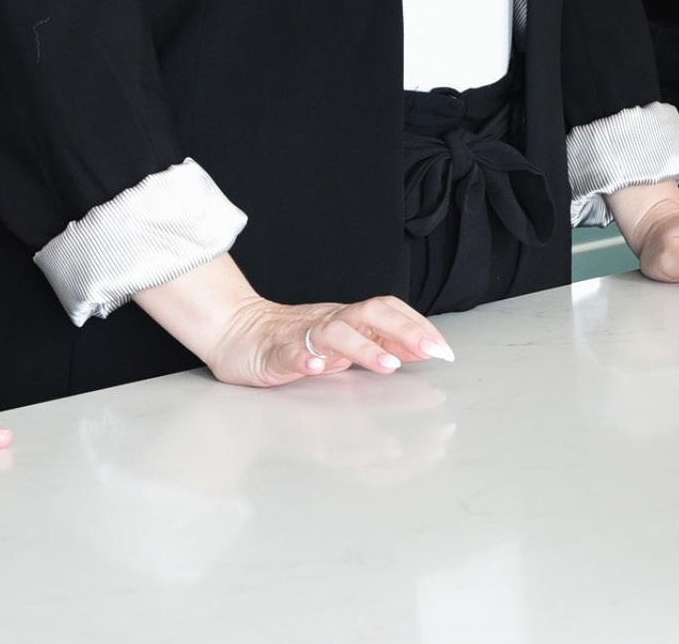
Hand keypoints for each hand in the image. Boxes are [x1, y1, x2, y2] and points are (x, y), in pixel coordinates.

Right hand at [198, 293, 454, 387]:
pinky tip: (316, 368)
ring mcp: (301, 335)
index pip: (388, 311)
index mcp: (346, 319)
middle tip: (433, 352)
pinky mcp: (272, 352)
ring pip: (335, 333)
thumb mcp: (342, 343)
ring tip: (388, 365)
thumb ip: (379, 343)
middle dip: (405, 331)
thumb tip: (423, 348)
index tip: (444, 350)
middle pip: (370, 313)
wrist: (234, 332)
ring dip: (364, 348)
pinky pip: (289, 352)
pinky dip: (304, 358)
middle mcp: (328, 321)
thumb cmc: (291, 340)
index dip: (418, 326)